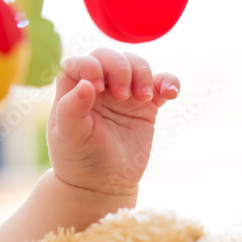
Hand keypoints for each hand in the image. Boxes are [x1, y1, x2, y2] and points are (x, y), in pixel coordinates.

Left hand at [46, 48, 180, 195]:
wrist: (103, 184)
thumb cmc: (79, 160)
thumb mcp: (70, 138)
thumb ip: (72, 111)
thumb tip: (85, 84)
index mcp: (72, 92)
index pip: (79, 62)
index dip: (91, 66)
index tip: (98, 87)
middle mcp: (97, 88)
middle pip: (109, 57)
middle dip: (120, 68)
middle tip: (124, 96)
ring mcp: (122, 94)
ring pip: (136, 64)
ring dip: (144, 73)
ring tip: (143, 98)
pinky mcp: (146, 105)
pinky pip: (161, 83)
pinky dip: (169, 82)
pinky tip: (171, 93)